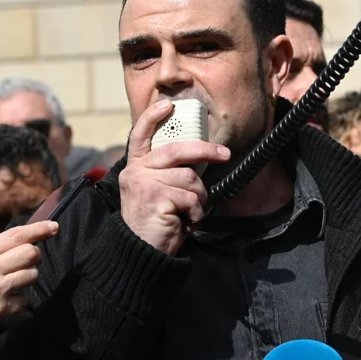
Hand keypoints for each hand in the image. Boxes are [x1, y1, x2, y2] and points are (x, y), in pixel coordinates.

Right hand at [0, 220, 58, 359]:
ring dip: (28, 278)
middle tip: (27, 262)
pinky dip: (20, 300)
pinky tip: (6, 303)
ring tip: (13, 284)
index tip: (53, 225)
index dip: (38, 229)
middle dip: (34, 256)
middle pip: (30, 253)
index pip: (15, 235)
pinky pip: (25, 299)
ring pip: (32, 274)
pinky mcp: (2, 310)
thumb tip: (11, 249)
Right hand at [119, 99, 229, 255]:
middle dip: (205, 151)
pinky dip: (196, 212)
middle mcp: (135, 172)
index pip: (140, 134)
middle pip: (177, 150)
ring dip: (198, 198)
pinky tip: (185, 222)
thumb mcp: (157, 191)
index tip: (169, 105)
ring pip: (189, 178)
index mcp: (135, 167)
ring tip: (188, 212)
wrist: (142, 254)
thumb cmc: (156, 222)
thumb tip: (200, 156)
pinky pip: (191, 198)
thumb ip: (168, 172)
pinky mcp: (155, 198)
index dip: (153, 116)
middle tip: (224, 154)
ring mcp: (144, 184)